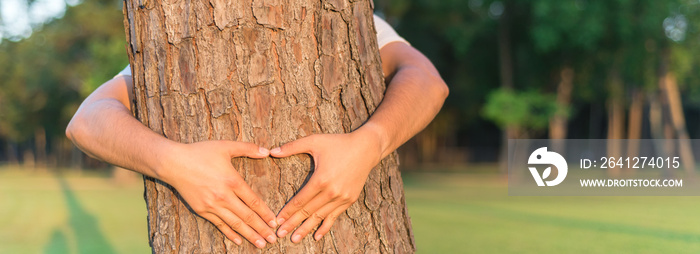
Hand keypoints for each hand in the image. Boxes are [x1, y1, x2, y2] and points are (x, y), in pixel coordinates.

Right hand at [161, 140, 277, 247]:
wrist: (173, 163)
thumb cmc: (200, 152)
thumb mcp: (225, 146)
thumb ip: (247, 148)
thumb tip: (266, 150)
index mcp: (232, 181)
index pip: (254, 201)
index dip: (265, 213)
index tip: (275, 221)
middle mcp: (224, 196)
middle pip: (247, 216)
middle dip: (262, 229)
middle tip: (273, 239)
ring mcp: (212, 205)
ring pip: (235, 223)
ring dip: (249, 235)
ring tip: (261, 244)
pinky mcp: (202, 210)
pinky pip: (219, 224)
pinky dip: (230, 233)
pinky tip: (238, 240)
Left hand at [270, 128, 382, 242]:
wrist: (366, 148)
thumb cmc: (338, 143)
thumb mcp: (314, 141)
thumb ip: (292, 147)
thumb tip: (271, 152)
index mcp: (321, 179)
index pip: (300, 200)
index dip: (287, 212)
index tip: (276, 220)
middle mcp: (331, 191)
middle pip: (308, 211)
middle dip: (292, 224)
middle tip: (279, 235)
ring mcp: (342, 197)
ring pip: (320, 217)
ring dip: (306, 229)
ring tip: (294, 239)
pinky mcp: (349, 200)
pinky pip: (334, 216)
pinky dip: (325, 227)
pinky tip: (316, 236)